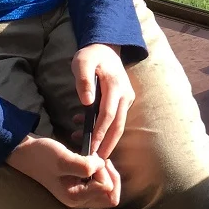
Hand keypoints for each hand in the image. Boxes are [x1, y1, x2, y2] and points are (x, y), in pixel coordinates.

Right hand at [7, 135, 121, 208]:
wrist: (27, 152)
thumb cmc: (42, 155)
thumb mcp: (62, 159)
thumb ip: (84, 166)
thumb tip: (101, 166)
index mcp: (76, 198)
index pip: (107, 189)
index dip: (104, 171)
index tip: (92, 157)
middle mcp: (79, 200)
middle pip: (111, 196)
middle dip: (111, 176)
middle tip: (101, 160)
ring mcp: (79, 194)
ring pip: (107, 191)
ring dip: (107, 173)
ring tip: (96, 159)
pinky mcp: (79, 186)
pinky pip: (100, 184)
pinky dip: (101, 172)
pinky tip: (92, 159)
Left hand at [72, 43, 134, 159]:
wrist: (105, 48)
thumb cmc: (91, 55)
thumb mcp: (82, 61)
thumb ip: (84, 79)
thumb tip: (87, 101)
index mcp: (115, 85)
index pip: (109, 113)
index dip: (100, 131)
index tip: (92, 146)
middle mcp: (124, 94)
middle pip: (118, 124)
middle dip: (108, 144)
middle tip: (98, 160)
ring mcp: (126, 98)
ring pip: (118, 124)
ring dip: (105, 138)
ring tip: (90, 149)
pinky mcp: (123, 101)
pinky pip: (115, 118)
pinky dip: (103, 128)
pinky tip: (86, 131)